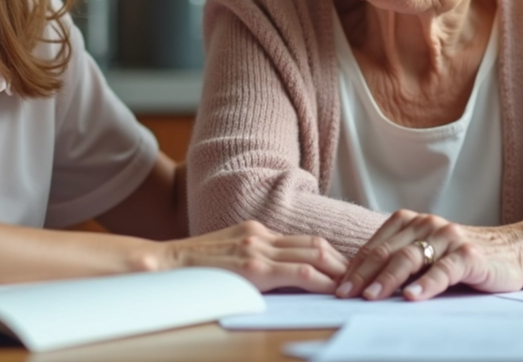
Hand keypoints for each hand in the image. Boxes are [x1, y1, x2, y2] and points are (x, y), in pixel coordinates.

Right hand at [165, 221, 347, 292]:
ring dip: (338, 270)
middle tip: (360, 276)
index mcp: (253, 231)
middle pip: (314, 243)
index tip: (344, 267)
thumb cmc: (189, 269)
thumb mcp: (225, 256)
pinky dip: (322, 281)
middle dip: (341, 260)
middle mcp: (259, 235)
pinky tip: (334, 291)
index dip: (328, 253)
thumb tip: (273, 278)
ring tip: (354, 285)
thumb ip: (249, 260)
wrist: (162, 266)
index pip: (302, 239)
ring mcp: (257, 249)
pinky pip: (299, 272)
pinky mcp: (255, 268)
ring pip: (313, 254)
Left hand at [336, 210, 522, 300]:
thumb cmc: (464, 258)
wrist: (515, 251)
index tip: (337, 287)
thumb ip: (401, 262)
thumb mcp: (429, 254)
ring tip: (371, 297)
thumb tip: (363, 284)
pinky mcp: (469, 255)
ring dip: (387, 279)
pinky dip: (426, 284)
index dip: (354, 266)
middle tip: (344, 294)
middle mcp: (427, 224)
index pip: (375, 246)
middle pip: (386, 251)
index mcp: (411, 222)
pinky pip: (443, 270)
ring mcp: (448, 238)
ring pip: (410, 258)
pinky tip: (413, 296)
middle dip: (362, 274)